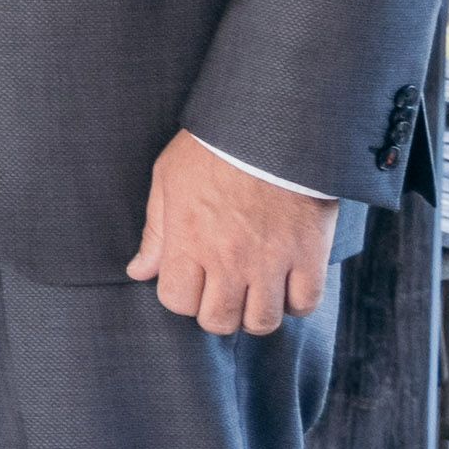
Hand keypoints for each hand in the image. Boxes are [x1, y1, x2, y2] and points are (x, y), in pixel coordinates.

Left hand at [131, 132, 347, 334]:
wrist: (274, 126)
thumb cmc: (214, 149)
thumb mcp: (169, 180)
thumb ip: (156, 232)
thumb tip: (139, 271)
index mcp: (187, 241)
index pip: (176, 301)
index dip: (181, 297)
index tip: (190, 282)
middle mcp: (227, 259)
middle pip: (219, 320)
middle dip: (216, 313)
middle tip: (222, 291)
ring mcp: (270, 261)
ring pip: (262, 322)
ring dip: (255, 314)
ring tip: (254, 292)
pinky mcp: (309, 255)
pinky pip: (304, 304)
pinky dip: (295, 304)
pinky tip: (287, 286)